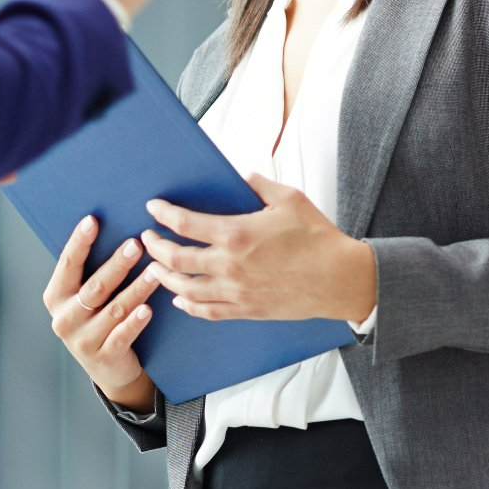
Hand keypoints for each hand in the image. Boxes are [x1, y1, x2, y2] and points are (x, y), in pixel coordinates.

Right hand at [43, 215, 159, 411]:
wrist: (108, 369)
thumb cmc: (98, 319)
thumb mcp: (85, 298)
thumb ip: (91, 272)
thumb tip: (113, 228)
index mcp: (56, 296)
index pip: (67, 264)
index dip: (79, 241)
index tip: (93, 220)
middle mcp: (64, 318)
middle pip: (95, 286)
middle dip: (117, 264)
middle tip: (136, 244)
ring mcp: (83, 340)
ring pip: (114, 309)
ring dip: (136, 289)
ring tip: (155, 272)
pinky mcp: (103, 357)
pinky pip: (122, 335)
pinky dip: (135, 321)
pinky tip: (148, 309)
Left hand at [140, 173, 376, 322]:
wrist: (342, 280)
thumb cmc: (318, 237)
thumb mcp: (288, 198)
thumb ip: (258, 184)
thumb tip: (241, 176)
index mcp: (237, 234)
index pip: (185, 224)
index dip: (163, 214)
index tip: (152, 208)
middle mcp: (230, 266)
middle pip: (177, 259)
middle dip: (155, 248)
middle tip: (146, 239)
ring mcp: (237, 292)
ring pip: (186, 290)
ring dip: (164, 279)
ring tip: (154, 268)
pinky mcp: (247, 310)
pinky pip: (208, 312)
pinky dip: (189, 307)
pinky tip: (180, 301)